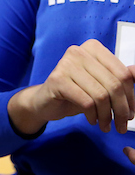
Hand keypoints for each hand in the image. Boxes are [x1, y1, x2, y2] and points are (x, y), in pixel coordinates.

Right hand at [8, 39, 134, 134]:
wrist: (47, 101)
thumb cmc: (78, 91)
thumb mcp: (103, 84)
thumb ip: (121, 77)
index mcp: (93, 48)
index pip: (123, 74)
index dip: (131, 96)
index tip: (131, 113)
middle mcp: (79, 51)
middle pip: (113, 85)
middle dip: (121, 109)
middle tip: (122, 124)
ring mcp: (66, 64)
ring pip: (101, 95)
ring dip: (107, 116)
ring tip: (106, 125)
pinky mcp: (57, 79)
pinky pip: (86, 102)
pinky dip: (93, 115)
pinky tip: (92, 120)